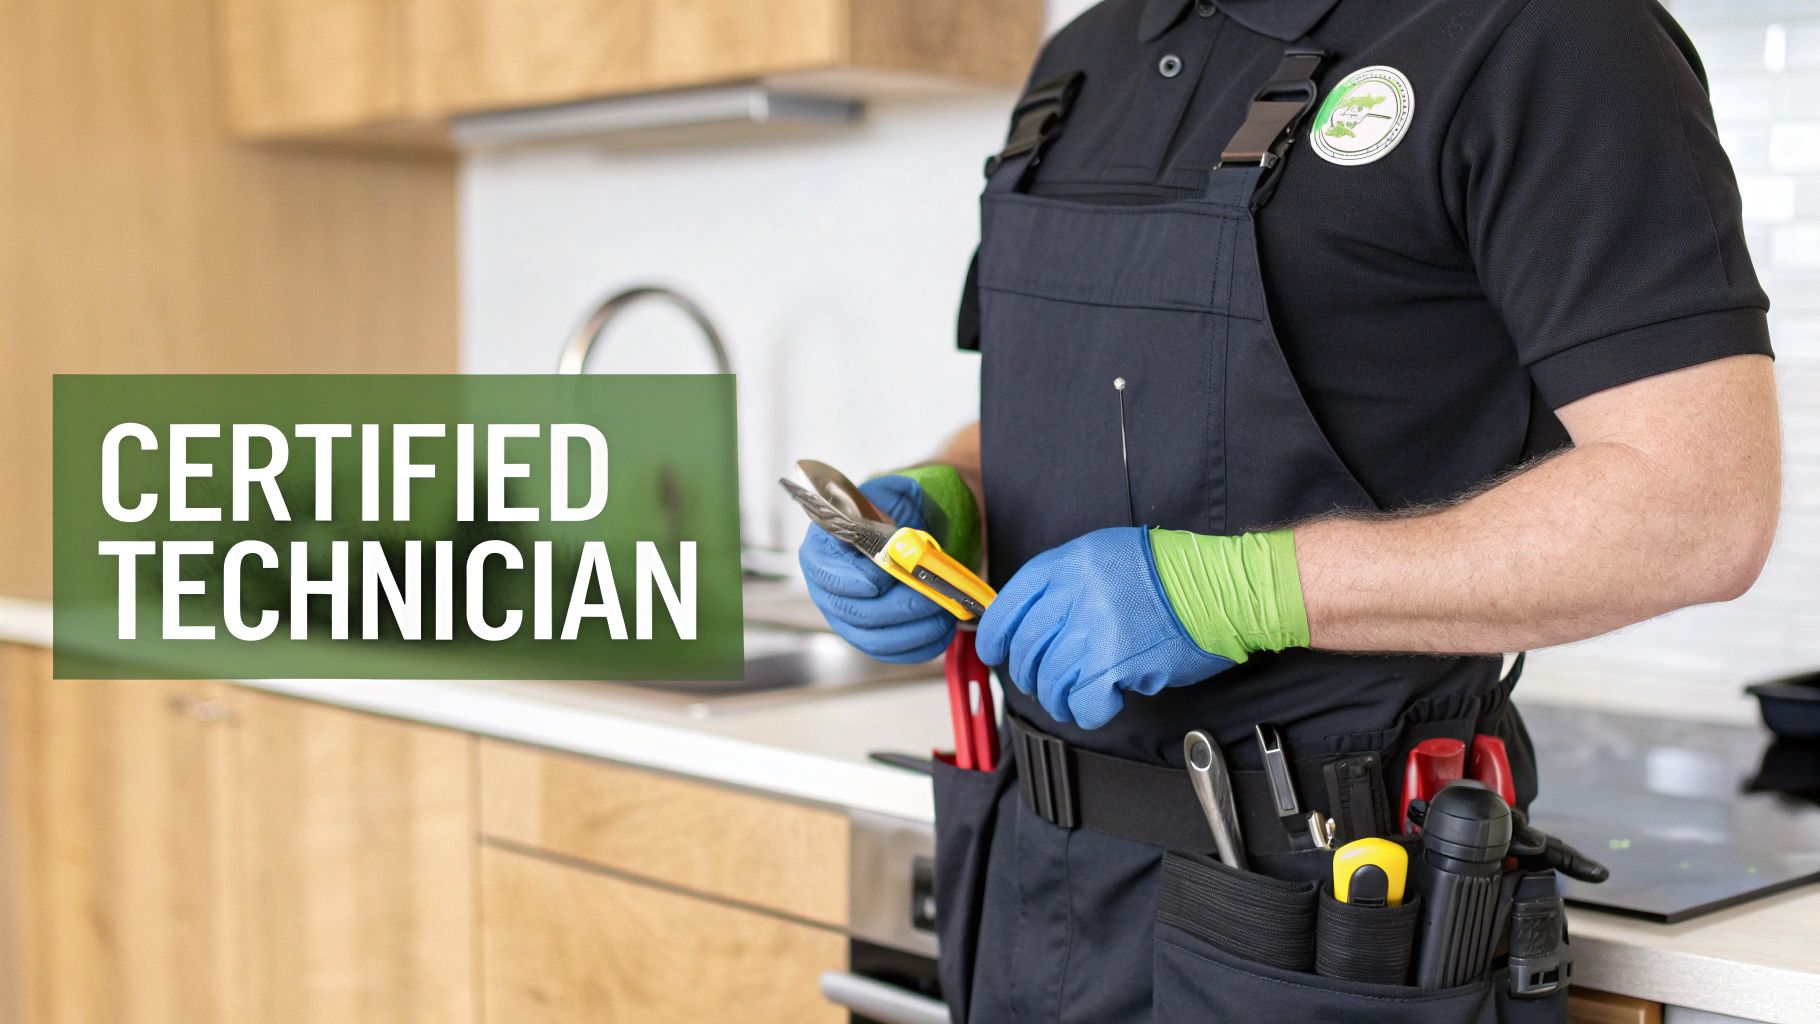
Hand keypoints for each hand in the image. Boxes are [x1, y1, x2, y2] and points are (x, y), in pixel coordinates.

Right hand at [798, 475, 955, 662]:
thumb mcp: (898, 492)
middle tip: (931, 596)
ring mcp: (848, 617)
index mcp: (825, 547)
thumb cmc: (904, 510)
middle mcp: (829, 587)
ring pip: (874, 639)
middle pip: (853, 612)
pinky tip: (943, 628)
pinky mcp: (872, 637)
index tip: (880, 581)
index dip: (849, 580)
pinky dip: (921, 645)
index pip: (824, 571)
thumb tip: (898, 537)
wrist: (921, 532)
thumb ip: (894, 503)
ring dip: (914, 630)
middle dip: (897, 607)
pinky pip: (892, 653)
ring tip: (944, 611)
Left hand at [975, 527, 1235, 729]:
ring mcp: (1094, 629)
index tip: (994, 651)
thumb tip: (1034, 620)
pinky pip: (1083, 702)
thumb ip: (1067, 582)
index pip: (1010, 603)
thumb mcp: (1107, 555)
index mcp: (1069, 563)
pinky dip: (1088, 712)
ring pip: (1050, 680)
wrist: (1222, 588)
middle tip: (1044, 683)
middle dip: (1030, 674)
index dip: (995, 634)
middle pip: (1028, 648)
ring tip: (1073, 699)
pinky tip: (1101, 705)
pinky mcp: (1116, 663)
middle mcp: (1075, 593)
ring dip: (1058, 698)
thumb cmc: (1173, 573)